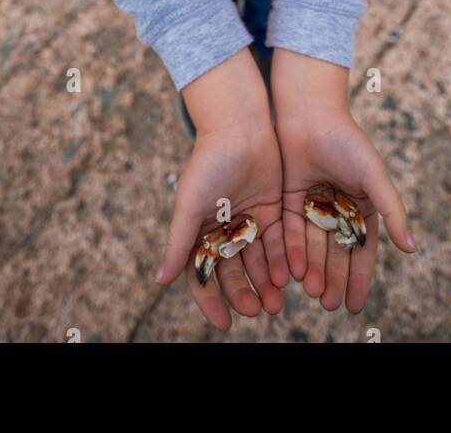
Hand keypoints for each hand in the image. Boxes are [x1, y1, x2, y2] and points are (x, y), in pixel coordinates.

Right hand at [154, 48, 288, 330]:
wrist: (239, 126)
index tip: (224, 324)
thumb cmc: (208, 163)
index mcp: (199, 231)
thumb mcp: (190, 205)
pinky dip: (282, 260)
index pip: (203, 276)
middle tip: (260, 311)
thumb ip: (179, 243)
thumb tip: (160, 282)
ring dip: (266, 283)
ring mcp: (249, 221)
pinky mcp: (273, 210)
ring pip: (258, 261)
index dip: (212, 301)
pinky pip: (278, 242)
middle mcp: (224, 230)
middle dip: (245, 293)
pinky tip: (290, 276)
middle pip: (234, 273)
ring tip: (278, 302)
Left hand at [272, 49, 417, 312]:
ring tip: (313, 293)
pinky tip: (292, 271)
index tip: (355, 306)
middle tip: (329, 305)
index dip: (359, 278)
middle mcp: (337, 209)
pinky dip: (293, 251)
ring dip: (313, 270)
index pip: (361, 250)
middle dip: (333, 279)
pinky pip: (291, 230)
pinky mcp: (288, 198)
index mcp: (362, 206)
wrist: (309, 112)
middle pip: (335, 253)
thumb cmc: (347, 141)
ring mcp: (312, 205)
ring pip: (312, 246)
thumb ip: (391, 211)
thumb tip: (411, 248)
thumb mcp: (373, 176)